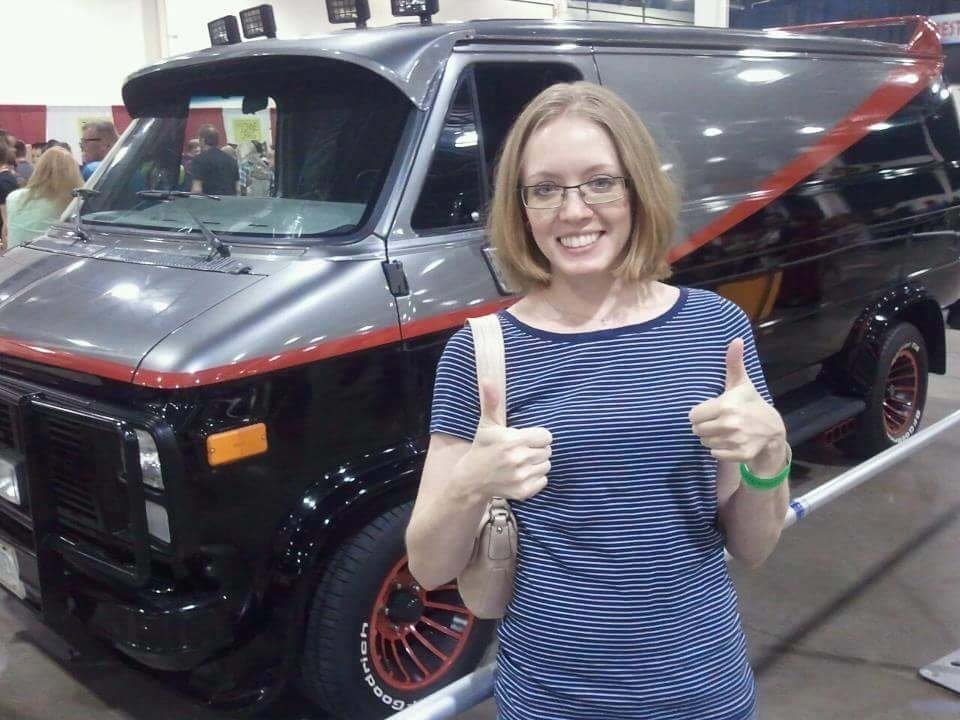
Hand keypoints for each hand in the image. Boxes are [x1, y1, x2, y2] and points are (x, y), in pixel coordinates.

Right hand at [457, 379, 551, 500]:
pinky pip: (544, 480)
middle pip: (547, 451)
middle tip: (520, 451)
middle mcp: (518, 459)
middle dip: (536, 449)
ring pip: (547, 465)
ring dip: (537, 463)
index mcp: (512, 440)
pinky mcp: (524, 492)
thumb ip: (492, 401)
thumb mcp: (487, 424)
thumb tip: (488, 379)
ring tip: (520, 462)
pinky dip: (535, 478)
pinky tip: (520, 474)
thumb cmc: (482, 447)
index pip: (546, 436)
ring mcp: (521, 477)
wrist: (471, 480)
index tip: (524, 438)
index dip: (537, 436)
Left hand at [689, 338, 786, 469]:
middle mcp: (730, 424)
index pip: (693, 415)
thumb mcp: (741, 383)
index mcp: (726, 405)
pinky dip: (719, 450)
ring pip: (705, 443)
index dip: (700, 413)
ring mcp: (736, 441)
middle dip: (704, 426)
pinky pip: (715, 454)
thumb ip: (734, 363)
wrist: (773, 430)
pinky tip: (730, 442)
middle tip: (717, 422)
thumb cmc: (751, 403)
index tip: (711, 411)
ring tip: (724, 431)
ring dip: (711, 438)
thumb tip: (736, 339)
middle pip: (697, 430)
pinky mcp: (740, 454)